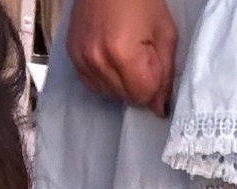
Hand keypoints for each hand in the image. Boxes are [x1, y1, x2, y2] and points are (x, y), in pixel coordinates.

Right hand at [66, 0, 177, 116]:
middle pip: (124, 97)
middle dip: (138, 84)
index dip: (154, 86)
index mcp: (122, 54)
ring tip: (126, 55)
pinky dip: (105, 79)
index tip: (156, 67)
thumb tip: (160, 109)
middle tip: (142, 57)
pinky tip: (111, 59)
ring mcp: (81, 59)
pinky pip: (92, 84)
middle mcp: (97, 61)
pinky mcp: (72, 55)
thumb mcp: (164, 31)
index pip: (141, 96)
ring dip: (121, 83)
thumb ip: (165, 72)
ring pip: (108, 94)